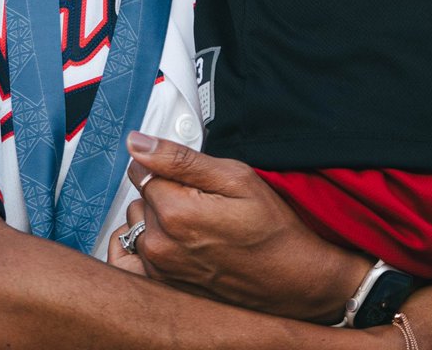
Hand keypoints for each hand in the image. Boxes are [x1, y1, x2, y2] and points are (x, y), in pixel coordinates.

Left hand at [106, 132, 369, 321]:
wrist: (293, 281)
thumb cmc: (271, 229)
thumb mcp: (234, 177)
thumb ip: (179, 158)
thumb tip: (137, 143)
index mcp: (174, 214)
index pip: (143, 170)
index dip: (170, 169)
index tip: (194, 181)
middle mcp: (159, 246)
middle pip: (142, 198)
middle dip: (166, 194)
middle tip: (205, 204)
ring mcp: (160, 272)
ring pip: (141, 224)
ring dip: (162, 221)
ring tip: (201, 228)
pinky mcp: (164, 288)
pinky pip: (141, 254)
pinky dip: (160, 245)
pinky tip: (190, 248)